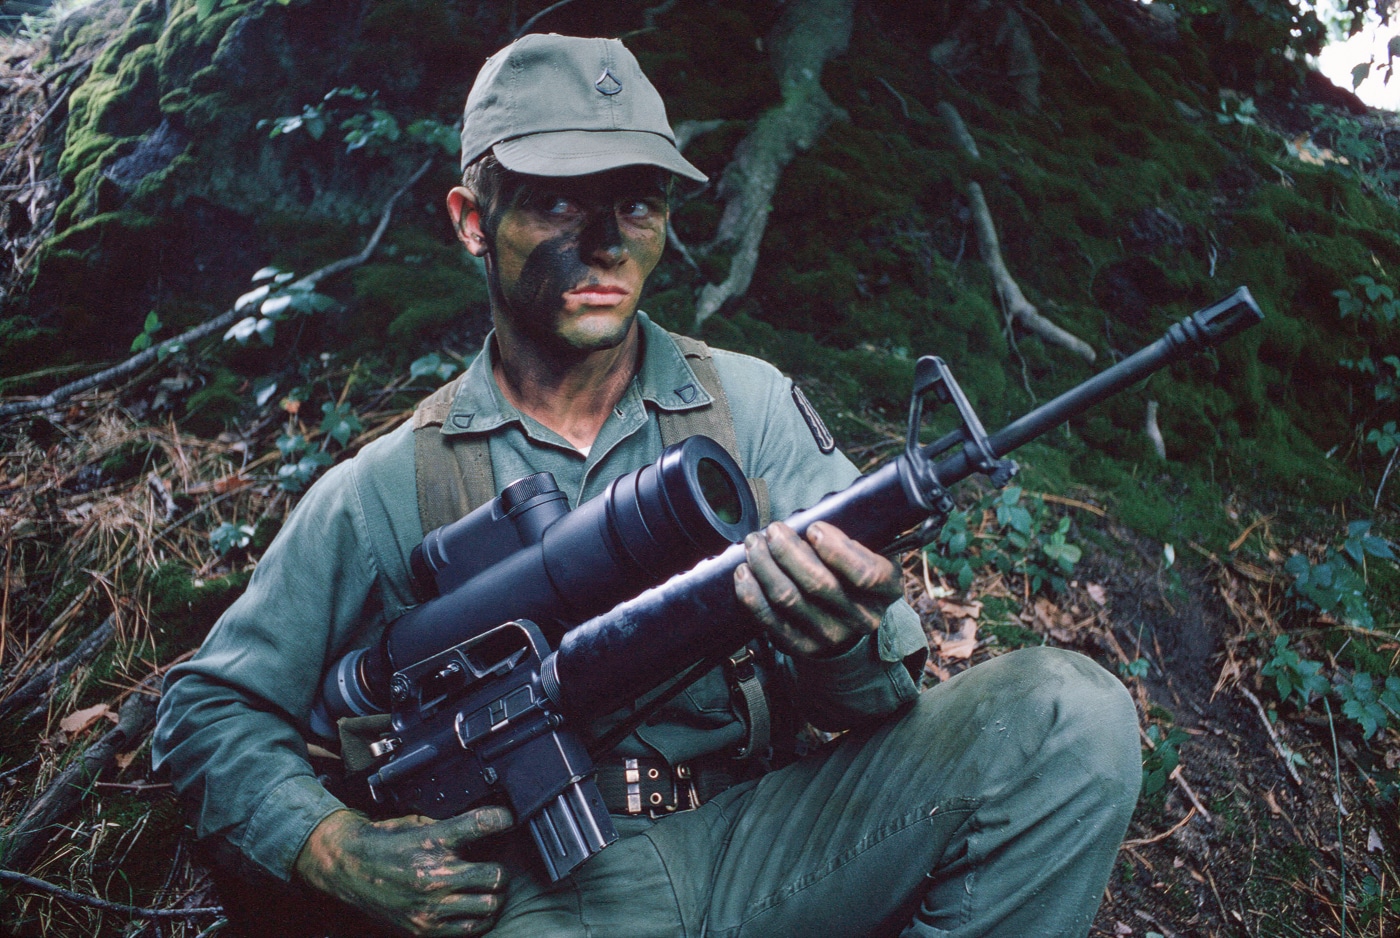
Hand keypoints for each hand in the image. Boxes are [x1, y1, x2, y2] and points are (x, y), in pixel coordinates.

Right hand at [294, 807, 511, 936]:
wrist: (349, 867)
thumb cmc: (384, 842)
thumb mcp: (417, 823)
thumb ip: (451, 828)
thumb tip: (484, 827)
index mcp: (433, 841)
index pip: (481, 825)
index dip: (502, 819)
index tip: (506, 820)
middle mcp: (435, 874)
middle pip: (496, 875)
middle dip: (500, 870)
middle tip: (494, 868)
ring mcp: (431, 905)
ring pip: (490, 904)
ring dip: (493, 895)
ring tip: (485, 890)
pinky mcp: (425, 926)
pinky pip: (471, 927)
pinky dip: (479, 917)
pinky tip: (474, 907)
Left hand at [734, 520, 902, 657]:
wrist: (849, 622)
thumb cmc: (854, 572)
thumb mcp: (871, 552)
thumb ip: (853, 535)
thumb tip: (811, 519)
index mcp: (887, 590)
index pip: (865, 573)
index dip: (837, 550)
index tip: (814, 528)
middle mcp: (862, 618)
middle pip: (819, 584)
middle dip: (789, 552)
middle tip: (772, 530)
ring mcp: (831, 636)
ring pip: (790, 599)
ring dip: (765, 567)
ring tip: (754, 544)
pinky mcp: (802, 646)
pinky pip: (770, 620)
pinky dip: (752, 594)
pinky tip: (744, 572)